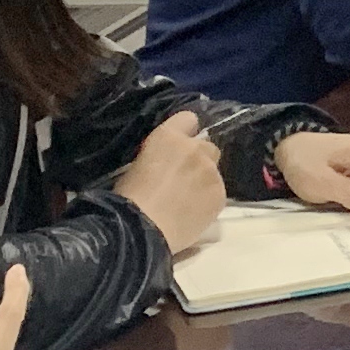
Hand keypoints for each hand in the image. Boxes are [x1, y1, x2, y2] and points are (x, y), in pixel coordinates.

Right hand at [109, 109, 228, 251]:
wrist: (142, 229)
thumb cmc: (128, 198)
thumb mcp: (137, 165)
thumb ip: (159, 156)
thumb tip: (165, 161)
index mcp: (169, 137)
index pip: (187, 119)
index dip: (184, 131)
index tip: (179, 144)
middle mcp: (195, 149)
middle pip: (207, 146)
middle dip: (198, 157)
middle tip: (183, 177)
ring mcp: (211, 172)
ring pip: (214, 170)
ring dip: (203, 179)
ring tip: (187, 199)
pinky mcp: (220, 194)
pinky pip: (217, 192)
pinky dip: (208, 199)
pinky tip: (193, 212)